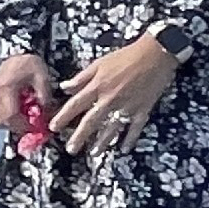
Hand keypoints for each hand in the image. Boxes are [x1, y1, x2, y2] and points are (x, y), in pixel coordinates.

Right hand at [0, 53, 53, 132]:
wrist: (19, 50)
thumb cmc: (30, 62)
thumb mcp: (42, 78)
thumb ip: (44, 97)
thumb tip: (45, 114)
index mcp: (6, 89)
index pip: (10, 116)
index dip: (22, 125)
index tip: (34, 129)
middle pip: (2, 120)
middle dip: (17, 126)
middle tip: (31, 126)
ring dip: (12, 121)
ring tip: (27, 117)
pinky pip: (0, 110)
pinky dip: (10, 114)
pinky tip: (21, 109)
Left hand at [48, 33, 179, 161]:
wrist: (155, 54)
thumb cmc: (126, 56)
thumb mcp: (99, 63)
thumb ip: (81, 78)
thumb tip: (64, 87)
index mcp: (98, 86)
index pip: (75, 104)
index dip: (63, 116)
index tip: (53, 127)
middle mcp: (110, 99)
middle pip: (91, 121)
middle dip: (80, 137)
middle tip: (71, 149)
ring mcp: (127, 106)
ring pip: (112, 128)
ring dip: (102, 142)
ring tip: (94, 153)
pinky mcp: (142, 109)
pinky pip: (135, 128)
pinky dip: (130, 139)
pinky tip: (124, 148)